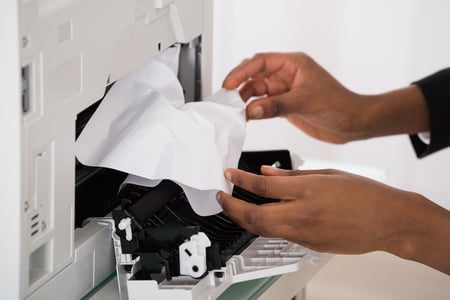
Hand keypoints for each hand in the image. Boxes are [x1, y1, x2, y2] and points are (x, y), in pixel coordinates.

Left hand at [216, 166, 449, 272]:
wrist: (389, 221)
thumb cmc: (365, 194)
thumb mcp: (327, 174)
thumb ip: (293, 174)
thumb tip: (267, 172)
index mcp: (309, 190)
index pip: (263, 185)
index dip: (241, 180)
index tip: (229, 176)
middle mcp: (304, 213)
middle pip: (255, 215)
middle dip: (231, 207)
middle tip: (221, 197)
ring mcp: (307, 233)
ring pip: (263, 230)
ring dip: (244, 219)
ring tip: (234, 207)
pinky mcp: (310, 245)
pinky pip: (280, 236)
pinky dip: (266, 226)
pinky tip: (263, 217)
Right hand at [223, 52, 428, 141]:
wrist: (353, 123)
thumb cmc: (339, 104)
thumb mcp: (305, 102)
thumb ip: (276, 106)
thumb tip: (252, 109)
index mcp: (293, 64)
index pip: (260, 62)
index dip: (242, 72)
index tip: (229, 84)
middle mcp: (287, 75)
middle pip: (254, 76)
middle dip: (239, 86)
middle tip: (226, 99)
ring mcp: (285, 91)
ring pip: (257, 92)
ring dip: (245, 101)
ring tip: (234, 111)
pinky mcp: (284, 106)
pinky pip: (263, 105)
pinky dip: (253, 111)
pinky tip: (245, 117)